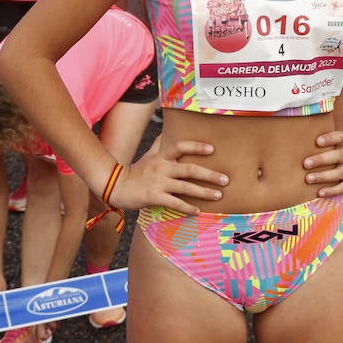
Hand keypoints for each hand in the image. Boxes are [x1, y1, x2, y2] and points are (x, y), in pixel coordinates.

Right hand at [106, 135, 228, 214]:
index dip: (196, 147)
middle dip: (209, 174)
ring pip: (185, 187)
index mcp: (161, 156)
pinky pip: (174, 203)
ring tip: (218, 195)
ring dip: (203, 192)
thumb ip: (159, 144)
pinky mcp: (154, 197)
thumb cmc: (136, 170)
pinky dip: (187, 207)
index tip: (212, 149)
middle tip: (226, 179)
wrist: (116, 186)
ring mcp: (158, 182)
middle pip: (189, 169)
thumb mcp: (148, 154)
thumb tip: (167, 131)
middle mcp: (162, 167)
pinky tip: (198, 211)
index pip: (180, 146)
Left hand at [303, 129, 342, 194]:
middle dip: (321, 159)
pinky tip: (320, 192)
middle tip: (305, 163)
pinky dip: (331, 191)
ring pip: (338, 173)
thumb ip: (325, 145)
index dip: (329, 138)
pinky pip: (342, 187)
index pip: (339, 137)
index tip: (317, 141)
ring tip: (308, 178)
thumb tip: (297, 138)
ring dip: (322, 176)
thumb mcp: (339, 148)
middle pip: (337, 156)